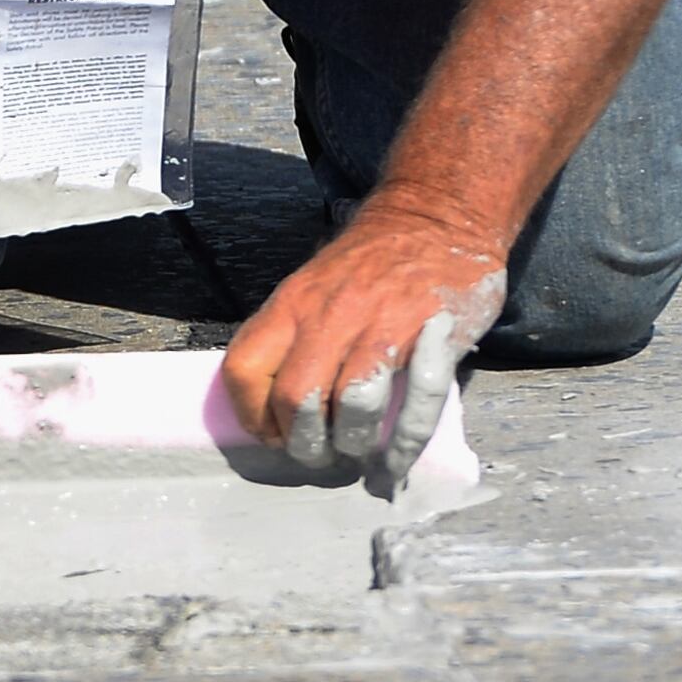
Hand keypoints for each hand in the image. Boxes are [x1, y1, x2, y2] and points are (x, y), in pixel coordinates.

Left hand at [219, 197, 507, 486]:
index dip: (251, 416)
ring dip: (349, 444)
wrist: (437, 216)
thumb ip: (290, 333)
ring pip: (349, 405)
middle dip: (302, 443)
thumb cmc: (368, 262)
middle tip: (317, 456)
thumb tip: (268, 400)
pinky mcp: (433, 338)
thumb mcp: (312, 286)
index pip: (243, 368)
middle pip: (294, 397)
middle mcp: (330, 315)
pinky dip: (400, 447)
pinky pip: (414, 406)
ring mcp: (384, 325)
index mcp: (291, 304)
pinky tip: (392, 465)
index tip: (271, 437)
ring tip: (353, 455)